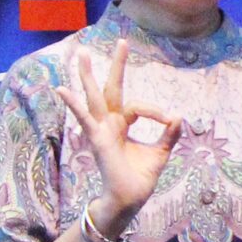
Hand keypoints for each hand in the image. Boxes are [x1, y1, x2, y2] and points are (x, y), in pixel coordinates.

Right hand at [53, 40, 179, 227]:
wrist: (129, 200)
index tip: (170, 120)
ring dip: (87, 75)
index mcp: (122, 125)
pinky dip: (74, 105)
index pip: (137, 106)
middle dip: (116, 65)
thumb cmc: (139, 179)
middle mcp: (110, 124)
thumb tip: (179, 116)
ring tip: (81, 53)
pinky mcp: (97, 139)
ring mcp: (101, 130)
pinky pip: (85, 119)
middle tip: (121, 41)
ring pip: (94, 97)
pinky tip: (62, 91)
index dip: (155, 110)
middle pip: (111, 88)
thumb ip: (168, 134)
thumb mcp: (159, 152)